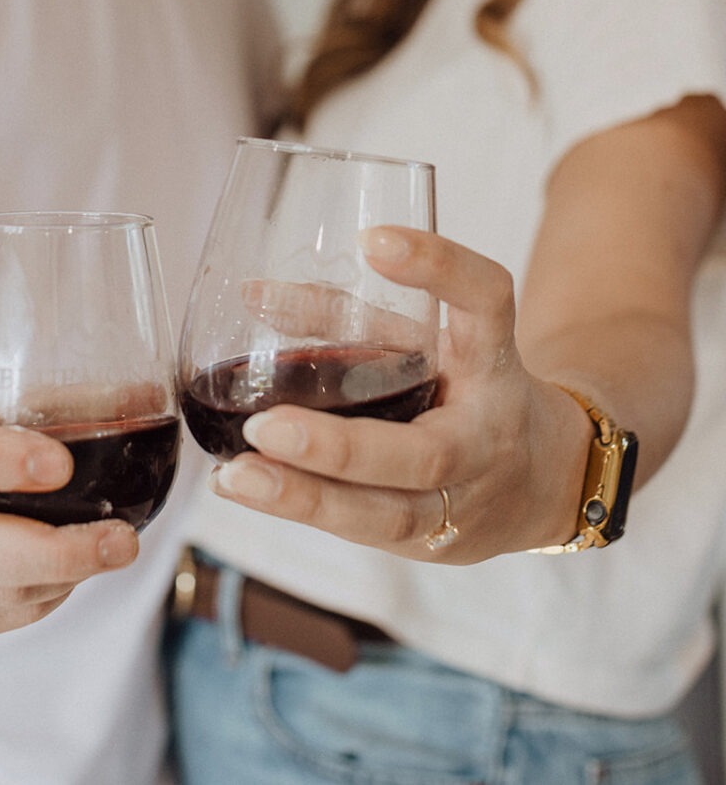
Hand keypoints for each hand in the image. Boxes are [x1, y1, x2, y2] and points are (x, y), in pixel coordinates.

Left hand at [208, 227, 589, 563]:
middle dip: (339, 447)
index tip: (373, 238)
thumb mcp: (428, 341)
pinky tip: (246, 489)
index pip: (487, 302)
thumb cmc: (467, 390)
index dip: (439, 268)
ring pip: (387, 514)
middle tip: (266, 426)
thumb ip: (349, 317)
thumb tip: (253, 294)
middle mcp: (486, 437)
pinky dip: (303, 512)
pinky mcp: (433, 545)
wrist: (546, 481)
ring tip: (238, 477)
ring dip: (306, 499)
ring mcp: (464, 504)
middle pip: (424, 453)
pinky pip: (365, 532)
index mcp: (494, 362)